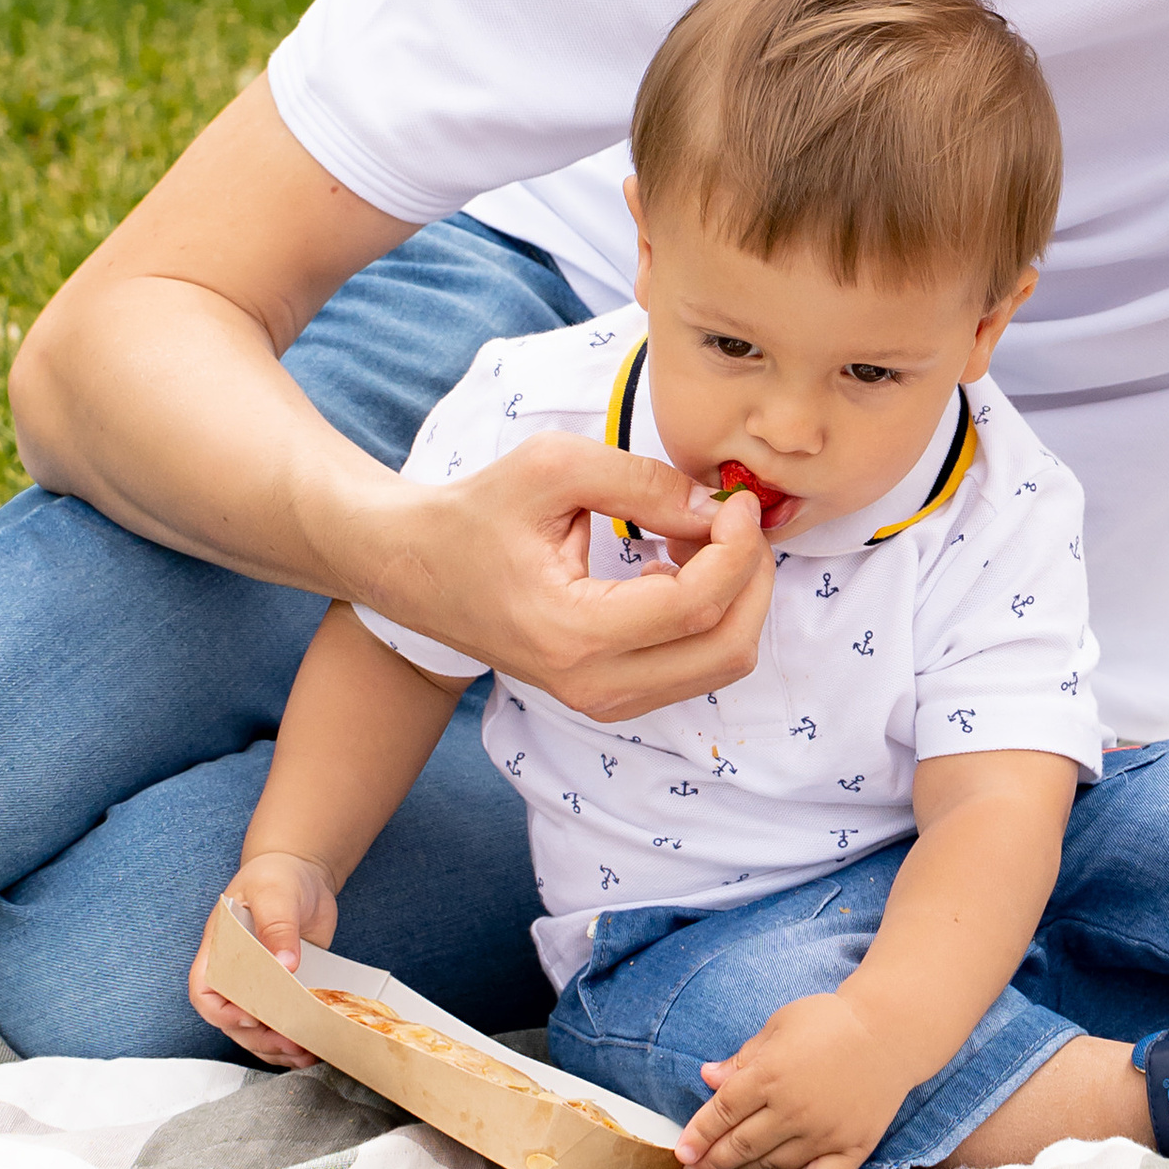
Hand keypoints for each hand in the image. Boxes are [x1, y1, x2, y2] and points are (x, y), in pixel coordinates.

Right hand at [189, 848, 338, 1066]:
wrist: (302, 872)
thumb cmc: (277, 877)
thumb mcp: (276, 893)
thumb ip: (278, 926)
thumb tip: (287, 964)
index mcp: (219, 950)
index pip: (204, 992)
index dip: (222, 1012)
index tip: (251, 1016)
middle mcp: (234, 973)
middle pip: (233, 1021)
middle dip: (259, 1037)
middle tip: (290, 1041)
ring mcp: (259, 985)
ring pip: (256, 1030)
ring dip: (277, 1047)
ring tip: (304, 1052)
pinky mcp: (284, 990)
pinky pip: (281, 1023)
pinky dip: (293, 1040)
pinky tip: (312, 1048)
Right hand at [365, 438, 776, 723]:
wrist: (415, 567)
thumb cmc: (475, 515)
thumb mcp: (553, 468)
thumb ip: (642, 482)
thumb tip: (715, 508)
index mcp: (573, 633)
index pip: (696, 604)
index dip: (737, 548)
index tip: (738, 501)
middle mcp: (592, 684)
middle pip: (726, 649)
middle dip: (752, 578)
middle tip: (738, 521)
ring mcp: (600, 700)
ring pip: (718, 664)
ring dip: (734, 598)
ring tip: (698, 538)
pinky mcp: (608, 696)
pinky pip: (692, 668)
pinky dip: (709, 617)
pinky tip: (675, 567)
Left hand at [677, 992, 915, 1168]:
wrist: (892, 1029)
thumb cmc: (832, 1021)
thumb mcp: (780, 1025)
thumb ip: (744, 1057)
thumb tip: (707, 1078)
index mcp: (770, 1074)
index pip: (722, 1113)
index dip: (697, 1135)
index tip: (681, 1153)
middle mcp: (793, 1109)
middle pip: (740, 1145)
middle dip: (710, 1164)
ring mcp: (823, 1132)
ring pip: (771, 1166)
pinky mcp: (851, 1147)